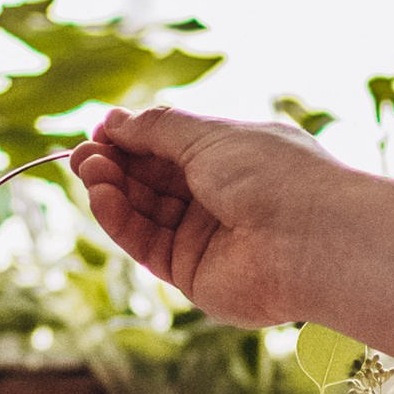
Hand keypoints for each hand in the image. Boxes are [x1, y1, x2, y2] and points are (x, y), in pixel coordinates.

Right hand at [70, 107, 355, 326]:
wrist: (311, 241)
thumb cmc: (273, 176)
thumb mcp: (209, 136)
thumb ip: (156, 130)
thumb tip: (114, 120)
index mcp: (233, 157)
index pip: (170, 147)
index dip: (133, 138)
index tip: (100, 129)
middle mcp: (218, 197)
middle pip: (152, 179)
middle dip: (115, 163)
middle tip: (81, 152)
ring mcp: (204, 237)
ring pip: (144, 211)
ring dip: (111, 188)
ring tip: (88, 168)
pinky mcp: (191, 274)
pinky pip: (145, 242)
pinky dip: (118, 218)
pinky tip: (100, 195)